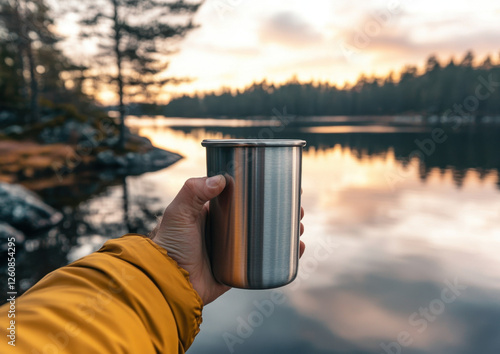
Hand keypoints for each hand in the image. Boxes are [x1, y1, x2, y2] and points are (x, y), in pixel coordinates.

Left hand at [151, 175, 305, 304]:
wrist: (170, 283)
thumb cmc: (169, 245)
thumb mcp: (178, 213)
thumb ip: (193, 191)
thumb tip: (221, 179)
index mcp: (215, 212)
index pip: (245, 196)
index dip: (265, 189)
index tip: (283, 184)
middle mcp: (228, 229)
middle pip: (262, 215)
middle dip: (283, 210)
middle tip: (298, 209)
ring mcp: (235, 249)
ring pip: (268, 237)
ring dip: (288, 230)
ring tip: (300, 227)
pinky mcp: (240, 269)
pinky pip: (266, 261)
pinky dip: (285, 255)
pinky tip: (298, 249)